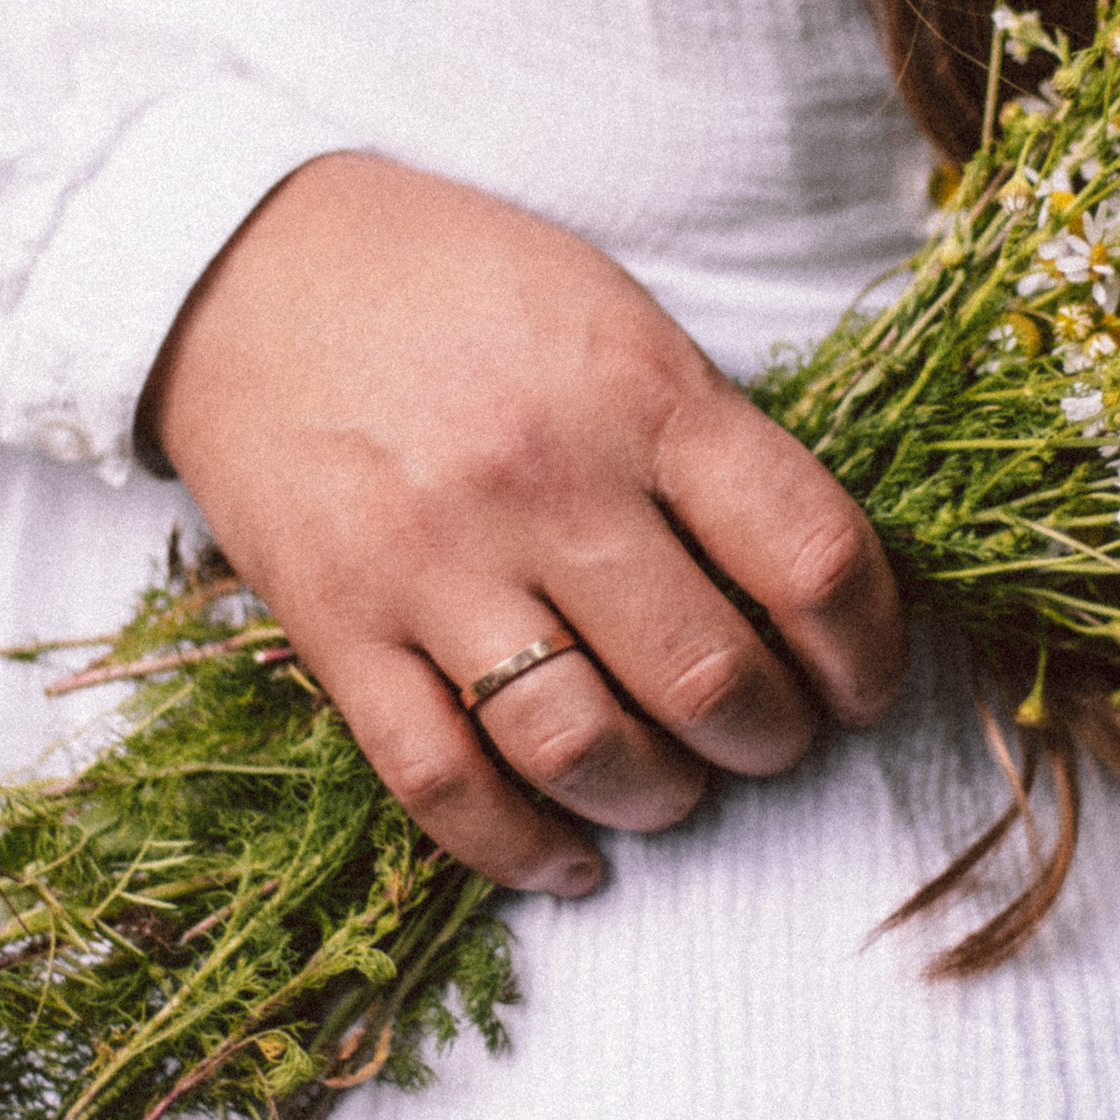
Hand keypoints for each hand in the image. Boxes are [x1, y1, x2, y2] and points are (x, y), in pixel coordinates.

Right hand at [147, 153, 906, 896]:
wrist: (250, 265)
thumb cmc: (460, 284)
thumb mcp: (614, 315)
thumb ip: (706, 439)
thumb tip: (800, 590)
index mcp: (639, 394)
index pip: (812, 558)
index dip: (869, 649)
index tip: (864, 680)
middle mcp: (544, 483)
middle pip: (711, 677)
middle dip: (771, 738)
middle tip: (770, 734)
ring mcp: (433, 563)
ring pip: (586, 750)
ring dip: (660, 798)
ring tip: (675, 786)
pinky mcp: (337, 628)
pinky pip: (443, 784)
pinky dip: (522, 848)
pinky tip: (569, 855)